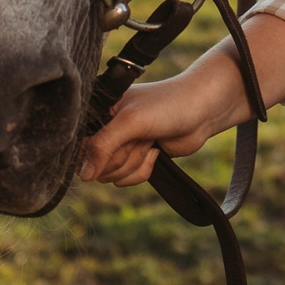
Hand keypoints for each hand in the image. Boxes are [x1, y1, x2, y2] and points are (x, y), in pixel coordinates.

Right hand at [76, 13, 284, 187]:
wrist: (204, 110)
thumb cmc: (168, 105)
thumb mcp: (130, 122)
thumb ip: (102, 146)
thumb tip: (83, 176)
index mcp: (97, 112)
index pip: (79, 145)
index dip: (95, 152)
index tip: (118, 143)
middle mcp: (106, 129)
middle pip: (96, 165)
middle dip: (122, 157)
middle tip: (140, 138)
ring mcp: (122, 145)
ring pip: (111, 175)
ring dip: (134, 163)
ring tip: (149, 142)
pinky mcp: (137, 158)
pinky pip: (127, 179)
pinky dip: (142, 171)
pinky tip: (155, 153)